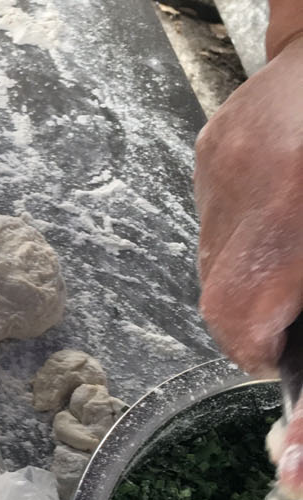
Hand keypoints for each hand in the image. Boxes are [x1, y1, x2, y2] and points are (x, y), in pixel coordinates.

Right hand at [196, 34, 302, 391]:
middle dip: (249, 320)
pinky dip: (244, 226)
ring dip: (247, 271)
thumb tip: (289, 329)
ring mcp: (218, 167)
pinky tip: (280, 202)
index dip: (255, 350)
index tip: (278, 353)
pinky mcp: (209, 147)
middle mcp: (244, 191)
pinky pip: (216, 212)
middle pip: (218, 294)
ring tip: (288, 249)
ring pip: (213, 255)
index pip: (237, 316)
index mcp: (290, 212)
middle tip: (285, 313)